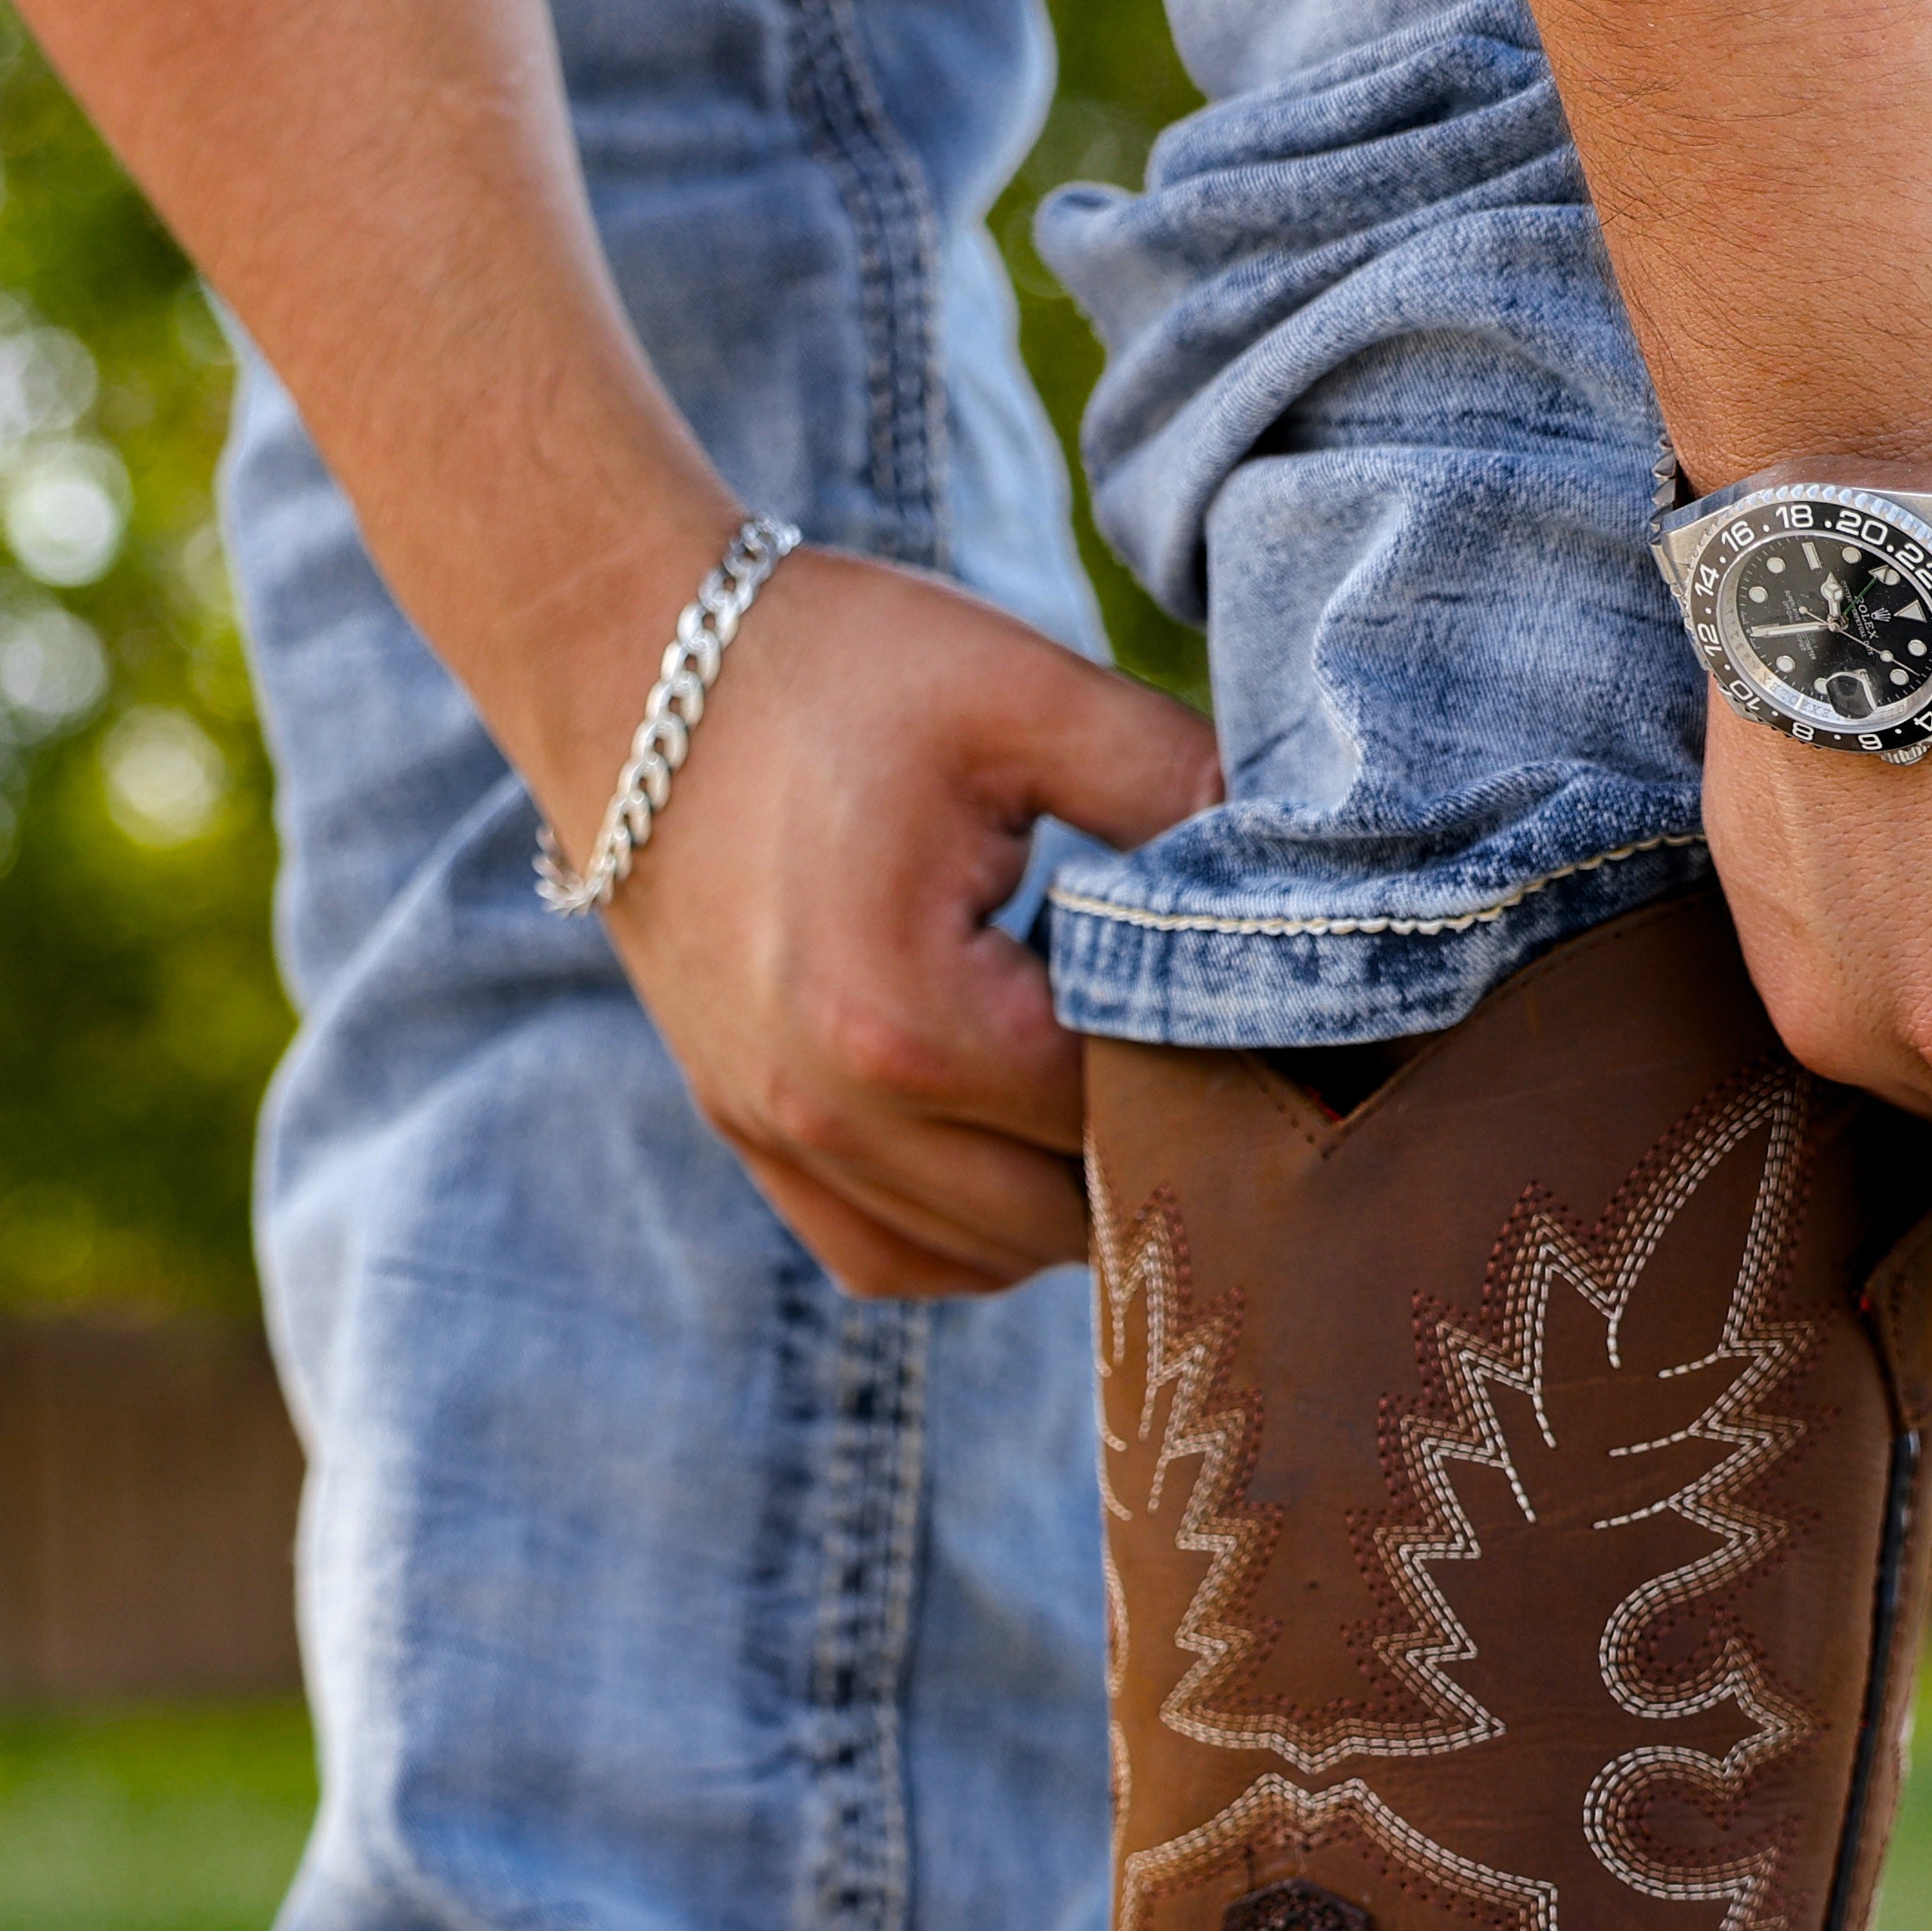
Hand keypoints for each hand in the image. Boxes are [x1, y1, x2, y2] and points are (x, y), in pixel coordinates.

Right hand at [588, 551, 1222, 1298]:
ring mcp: (777, 1137)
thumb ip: (1175, 785)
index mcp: (910, 1021)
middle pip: (1060, 1216)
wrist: (626, 671)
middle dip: (1144, 1146)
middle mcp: (833, 1114)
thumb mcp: (1024, 692)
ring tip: (1104, 1089)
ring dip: (1060, 1203)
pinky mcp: (746, 1133)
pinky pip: (885, 1258)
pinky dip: (966, 1235)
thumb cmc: (831, 667)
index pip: (1117, 1112)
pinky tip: (1014, 1153)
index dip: (1205, 1064)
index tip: (1252, 1002)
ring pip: (979, 1263)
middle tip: (1200, 1049)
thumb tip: (1305, 870)